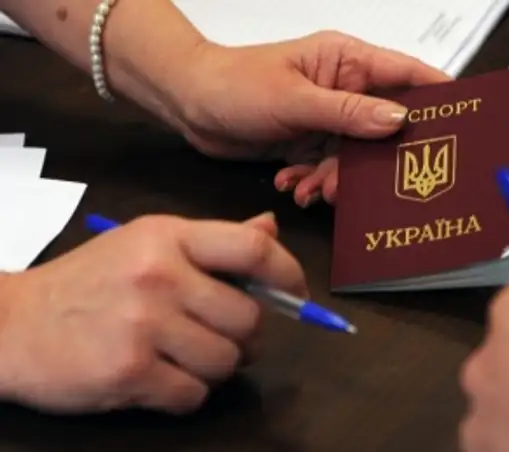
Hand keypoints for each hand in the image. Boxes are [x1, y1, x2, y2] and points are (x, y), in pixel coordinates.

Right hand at [0, 213, 306, 414]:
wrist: (12, 323)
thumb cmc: (89, 282)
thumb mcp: (146, 244)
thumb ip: (212, 241)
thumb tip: (270, 228)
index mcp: (168, 237)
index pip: (254, 249)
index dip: (288, 274)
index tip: (296, 294)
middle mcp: (159, 276)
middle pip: (249, 318)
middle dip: (246, 337)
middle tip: (223, 337)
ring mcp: (143, 325)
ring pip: (226, 361)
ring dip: (214, 367)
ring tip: (183, 356)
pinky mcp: (128, 372)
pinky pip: (194, 395)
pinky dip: (185, 394)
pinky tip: (159, 377)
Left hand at [174, 31, 450, 206]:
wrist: (188, 103)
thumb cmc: (234, 83)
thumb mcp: (294, 99)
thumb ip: (348, 112)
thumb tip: (398, 119)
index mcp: (347, 62)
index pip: (407, 75)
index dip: (438, 97)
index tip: (462, 124)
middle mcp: (344, 89)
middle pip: (386, 128)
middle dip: (375, 160)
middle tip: (357, 183)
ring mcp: (329, 119)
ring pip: (357, 158)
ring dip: (338, 179)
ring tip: (314, 188)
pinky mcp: (312, 144)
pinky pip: (331, 170)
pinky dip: (317, 183)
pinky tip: (297, 186)